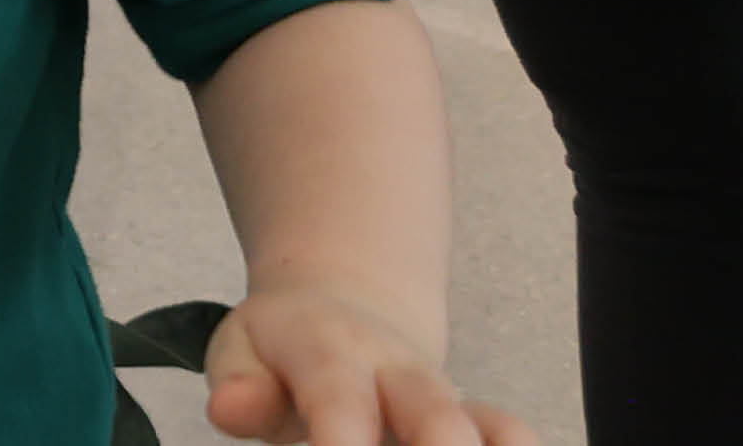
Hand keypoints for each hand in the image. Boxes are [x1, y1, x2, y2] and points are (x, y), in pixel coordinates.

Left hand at [203, 282, 531, 445]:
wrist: (340, 309)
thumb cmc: (283, 349)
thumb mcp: (241, 350)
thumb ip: (239, 384)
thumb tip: (231, 410)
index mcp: (330, 351)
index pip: (339, 399)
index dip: (343, 442)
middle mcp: (397, 373)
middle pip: (434, 417)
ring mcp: (443, 399)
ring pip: (483, 430)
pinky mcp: (475, 423)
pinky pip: (511, 434)